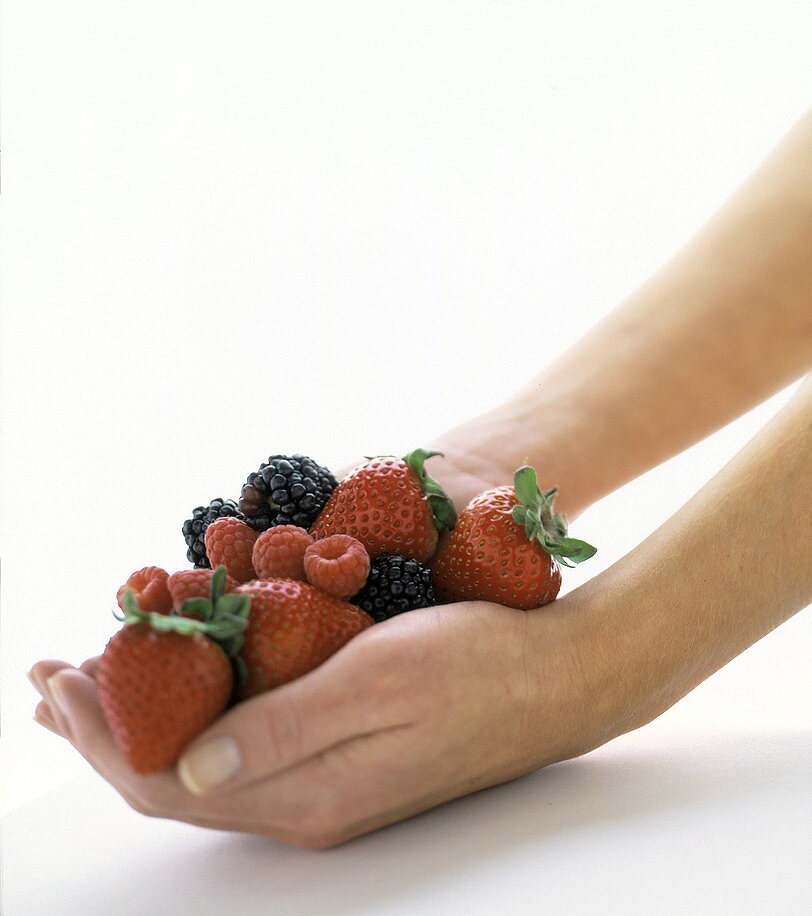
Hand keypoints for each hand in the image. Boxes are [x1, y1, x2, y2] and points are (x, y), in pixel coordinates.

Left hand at [28, 596, 607, 847]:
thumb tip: (179, 769)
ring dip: (139, 723)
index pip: (163, 782)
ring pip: (201, 765)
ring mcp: (325, 785)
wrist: (560, 677)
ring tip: (92, 686)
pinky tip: (183, 686)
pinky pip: (241, 748)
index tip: (58, 675)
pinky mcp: (342, 758)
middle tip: (48, 678)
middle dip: (100, 731)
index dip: (98, 735)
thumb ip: (280, 730)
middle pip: (169, 782)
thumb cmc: (476, 663)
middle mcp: (305, 805)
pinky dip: (192, 715)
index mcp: (305, 794)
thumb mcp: (376, 680)